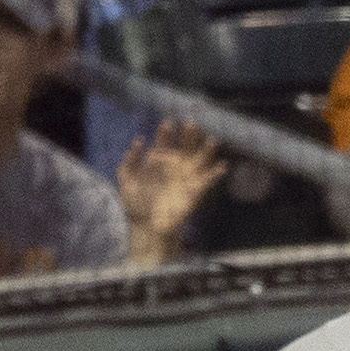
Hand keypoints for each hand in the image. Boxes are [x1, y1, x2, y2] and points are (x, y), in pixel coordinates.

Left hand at [117, 121, 225, 257]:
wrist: (147, 226)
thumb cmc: (135, 202)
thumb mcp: (126, 178)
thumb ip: (130, 160)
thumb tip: (139, 140)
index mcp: (158, 160)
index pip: (164, 142)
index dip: (166, 133)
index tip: (168, 123)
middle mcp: (174, 166)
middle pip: (185, 146)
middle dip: (189, 135)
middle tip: (192, 124)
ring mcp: (186, 178)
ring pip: (199, 159)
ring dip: (206, 150)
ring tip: (212, 139)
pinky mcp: (195, 192)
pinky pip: (208, 181)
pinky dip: (216, 173)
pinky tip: (223, 165)